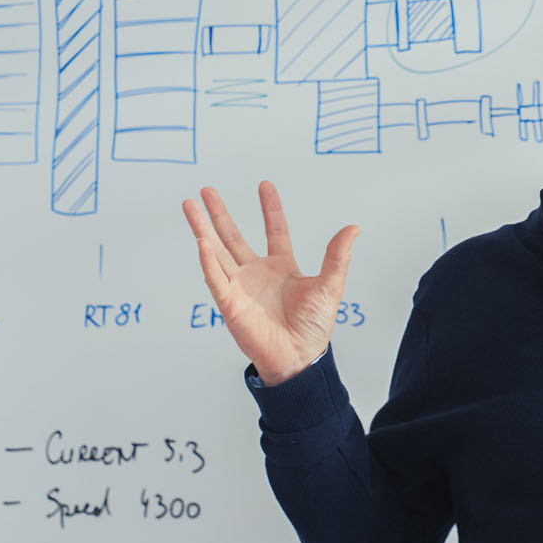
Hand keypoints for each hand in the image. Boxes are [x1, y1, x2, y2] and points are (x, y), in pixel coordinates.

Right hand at [182, 181, 359, 385]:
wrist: (300, 357)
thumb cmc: (313, 328)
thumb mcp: (330, 286)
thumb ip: (338, 256)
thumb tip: (354, 228)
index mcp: (282, 267)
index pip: (274, 230)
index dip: (270, 209)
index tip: (264, 185)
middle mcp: (257, 274)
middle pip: (233, 236)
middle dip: (219, 213)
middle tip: (207, 190)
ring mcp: (240, 287)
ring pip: (216, 251)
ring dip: (203, 228)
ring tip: (189, 205)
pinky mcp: (230, 303)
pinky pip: (216, 278)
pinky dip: (208, 260)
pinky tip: (201, 241)